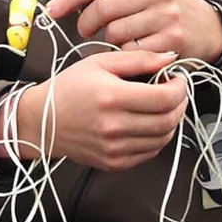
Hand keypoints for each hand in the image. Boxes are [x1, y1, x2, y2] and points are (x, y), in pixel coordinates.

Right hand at [9, 49, 187, 172]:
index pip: (165, 98)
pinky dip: (157, 138)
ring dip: (171, 121)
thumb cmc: (68, 88)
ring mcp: (114, 149)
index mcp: (112, 97)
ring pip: (164, 138)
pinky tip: (148, 124)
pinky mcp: (114, 163)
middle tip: (173, 93)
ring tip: (161, 107)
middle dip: (179, 104)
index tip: (176, 80)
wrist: (42, 120)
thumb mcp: (100, 62)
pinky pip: (150, 153)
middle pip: (169, 120)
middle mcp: (114, 126)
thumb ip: (138, 59)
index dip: (179, 88)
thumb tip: (169, 59)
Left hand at [46, 0, 221, 61]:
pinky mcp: (171, 41)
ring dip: (109, 40)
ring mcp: (166, 16)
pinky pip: (131, 52)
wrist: (209, 27)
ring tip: (120, 38)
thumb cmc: (166, 9)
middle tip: (86, 31)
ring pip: (114, 32)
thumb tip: (69, 2)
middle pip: (103, 8)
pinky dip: (126, 54)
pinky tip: (135, 49)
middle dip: (86, 23)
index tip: (53, 9)